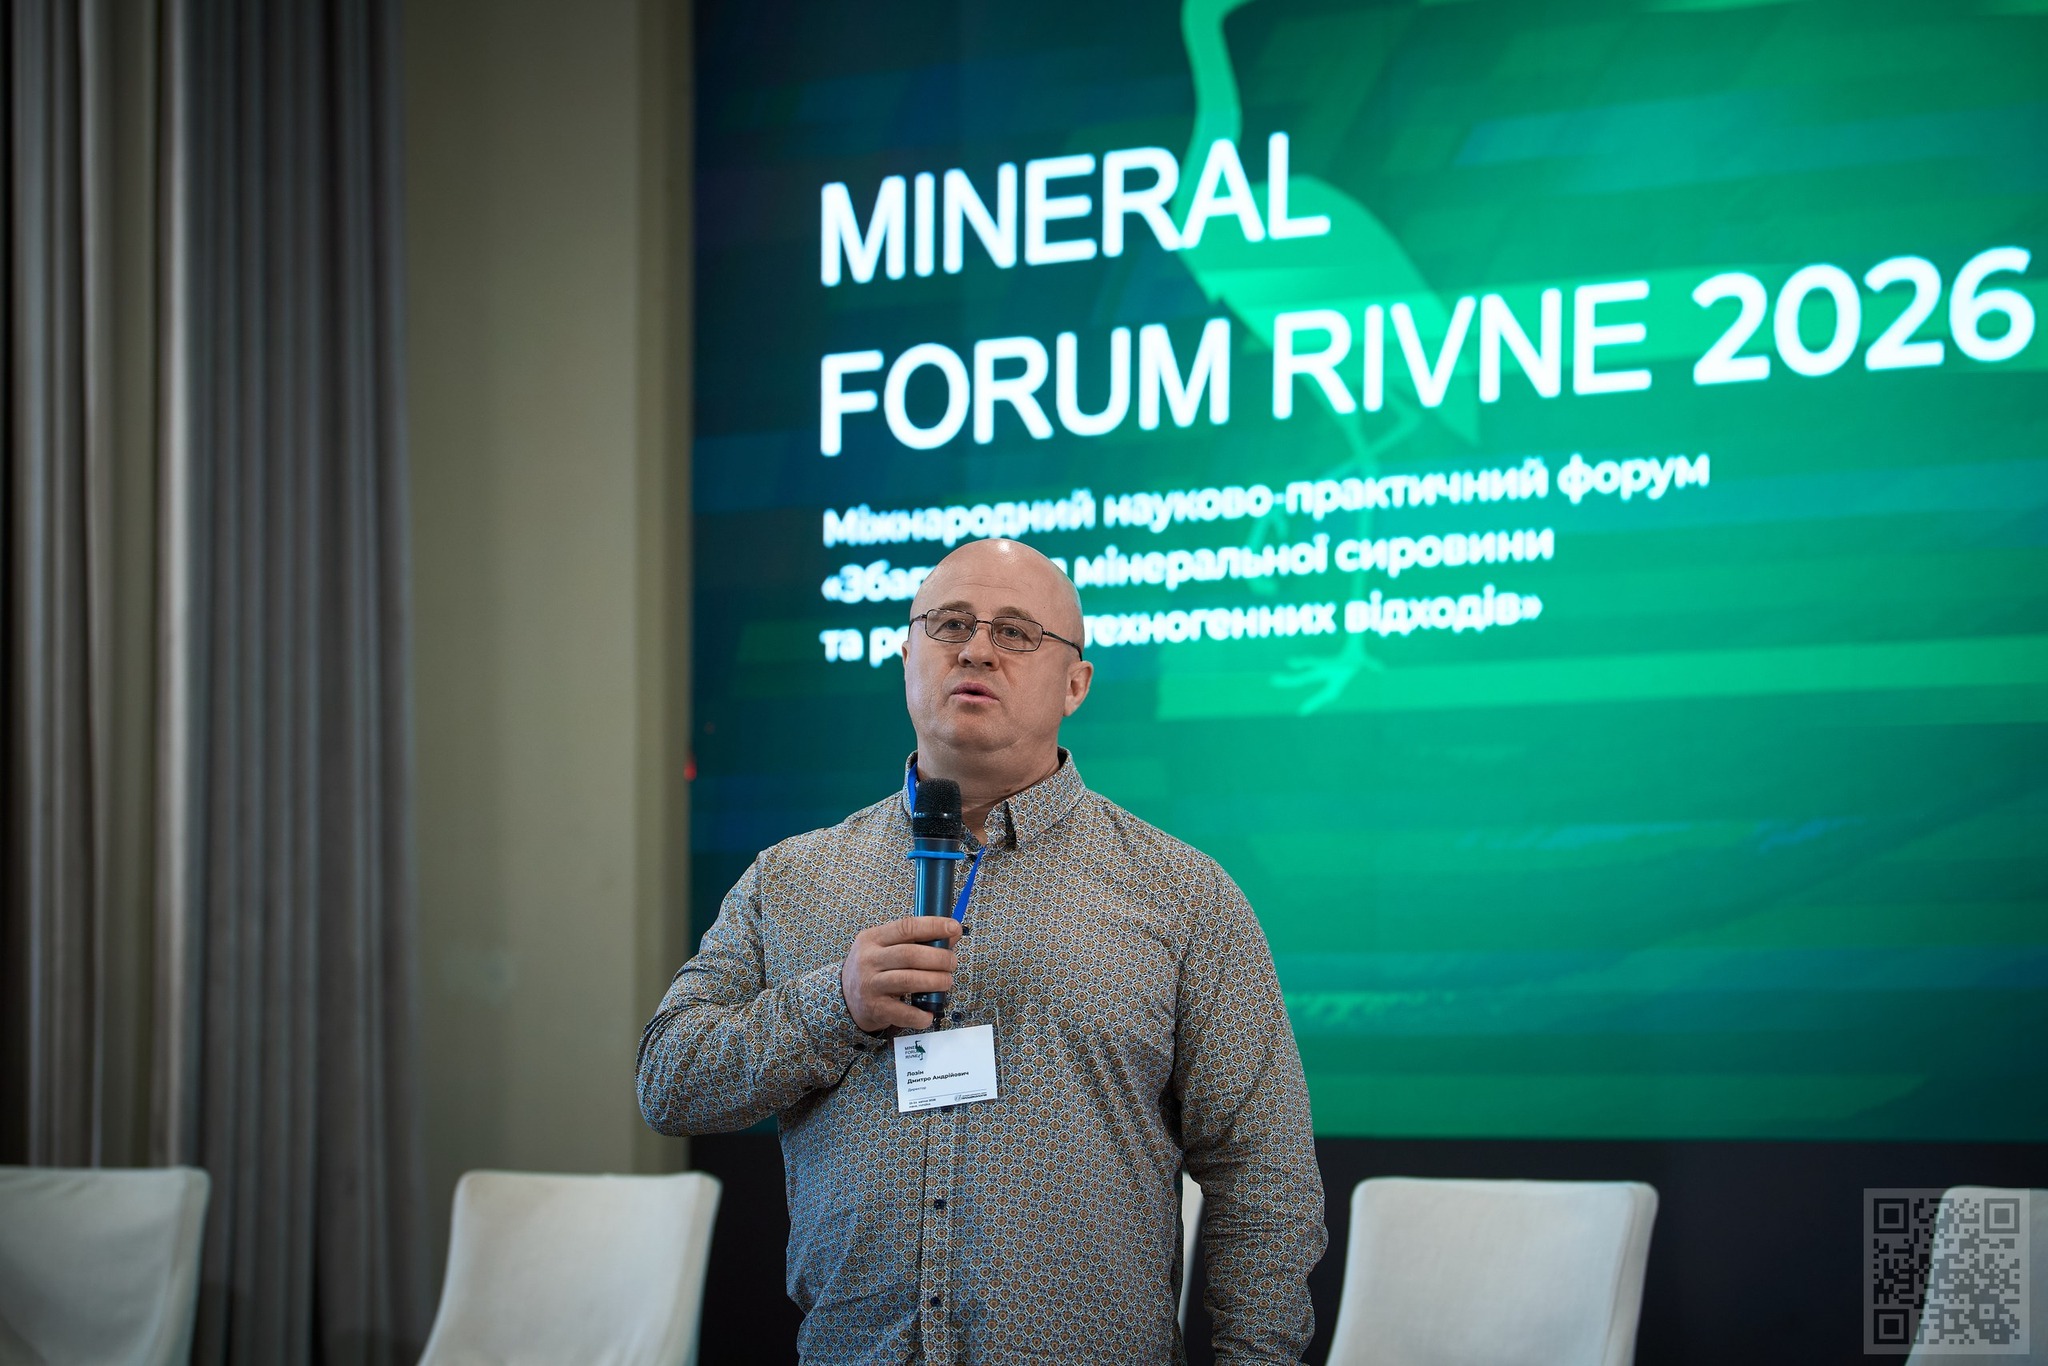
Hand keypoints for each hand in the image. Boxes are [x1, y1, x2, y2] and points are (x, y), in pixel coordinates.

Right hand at [841, 916, 961, 1033]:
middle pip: (910, 955)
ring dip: (935, 981)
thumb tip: (953, 933)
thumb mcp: (885, 947)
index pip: (906, 927)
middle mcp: (868, 960)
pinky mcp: (875, 1008)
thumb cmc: (873, 968)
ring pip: (908, 980)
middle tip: (952, 963)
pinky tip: (929, 1012)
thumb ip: (917, 940)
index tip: (953, 927)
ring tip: (946, 982)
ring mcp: (870, 985)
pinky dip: (920, 1014)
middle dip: (939, 958)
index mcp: (873, 938)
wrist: (844, 997)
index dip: (933, 926)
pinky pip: (902, 1012)